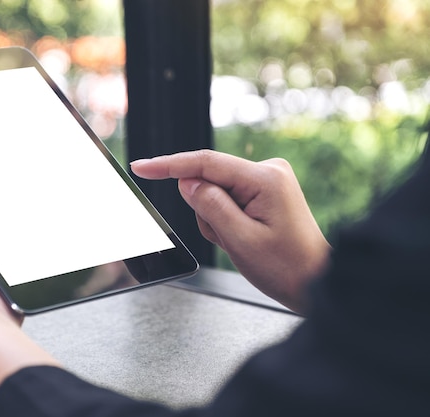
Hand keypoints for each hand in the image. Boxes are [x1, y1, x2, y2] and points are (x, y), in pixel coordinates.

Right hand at [131, 150, 330, 312]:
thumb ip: (209, 206)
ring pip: (215, 192)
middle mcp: (268, 170)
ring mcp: (267, 178)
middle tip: (228, 238)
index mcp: (265, 179)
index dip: (168, 166)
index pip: (205, 163)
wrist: (315, 280)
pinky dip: (226, 219)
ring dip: (217, 220)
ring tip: (240, 241)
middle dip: (206, 211)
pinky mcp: (264, 188)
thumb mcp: (239, 240)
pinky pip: (227, 198)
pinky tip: (244, 235)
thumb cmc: (286, 266)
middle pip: (209, 181)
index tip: (141, 167)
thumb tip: (186, 182)